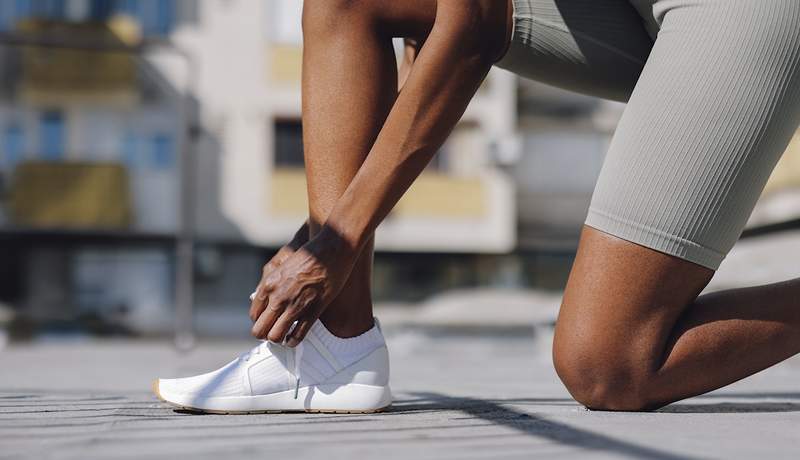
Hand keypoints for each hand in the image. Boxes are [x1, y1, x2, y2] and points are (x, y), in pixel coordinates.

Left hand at [249, 225, 357, 345]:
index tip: (269, 322)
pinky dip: (293, 341)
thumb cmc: (308, 256)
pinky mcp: (313, 310)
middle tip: (273, 333)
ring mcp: (294, 305)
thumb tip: (264, 297)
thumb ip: (272, 282)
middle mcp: (278, 297)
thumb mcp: (282, 266)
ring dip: (278, 339)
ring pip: (276, 336)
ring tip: (283, 337)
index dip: (261, 321)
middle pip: (260, 329)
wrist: (330, 250)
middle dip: (265, 334)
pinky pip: (297, 335)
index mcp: (268, 285)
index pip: (255, 315)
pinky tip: (293, 340)